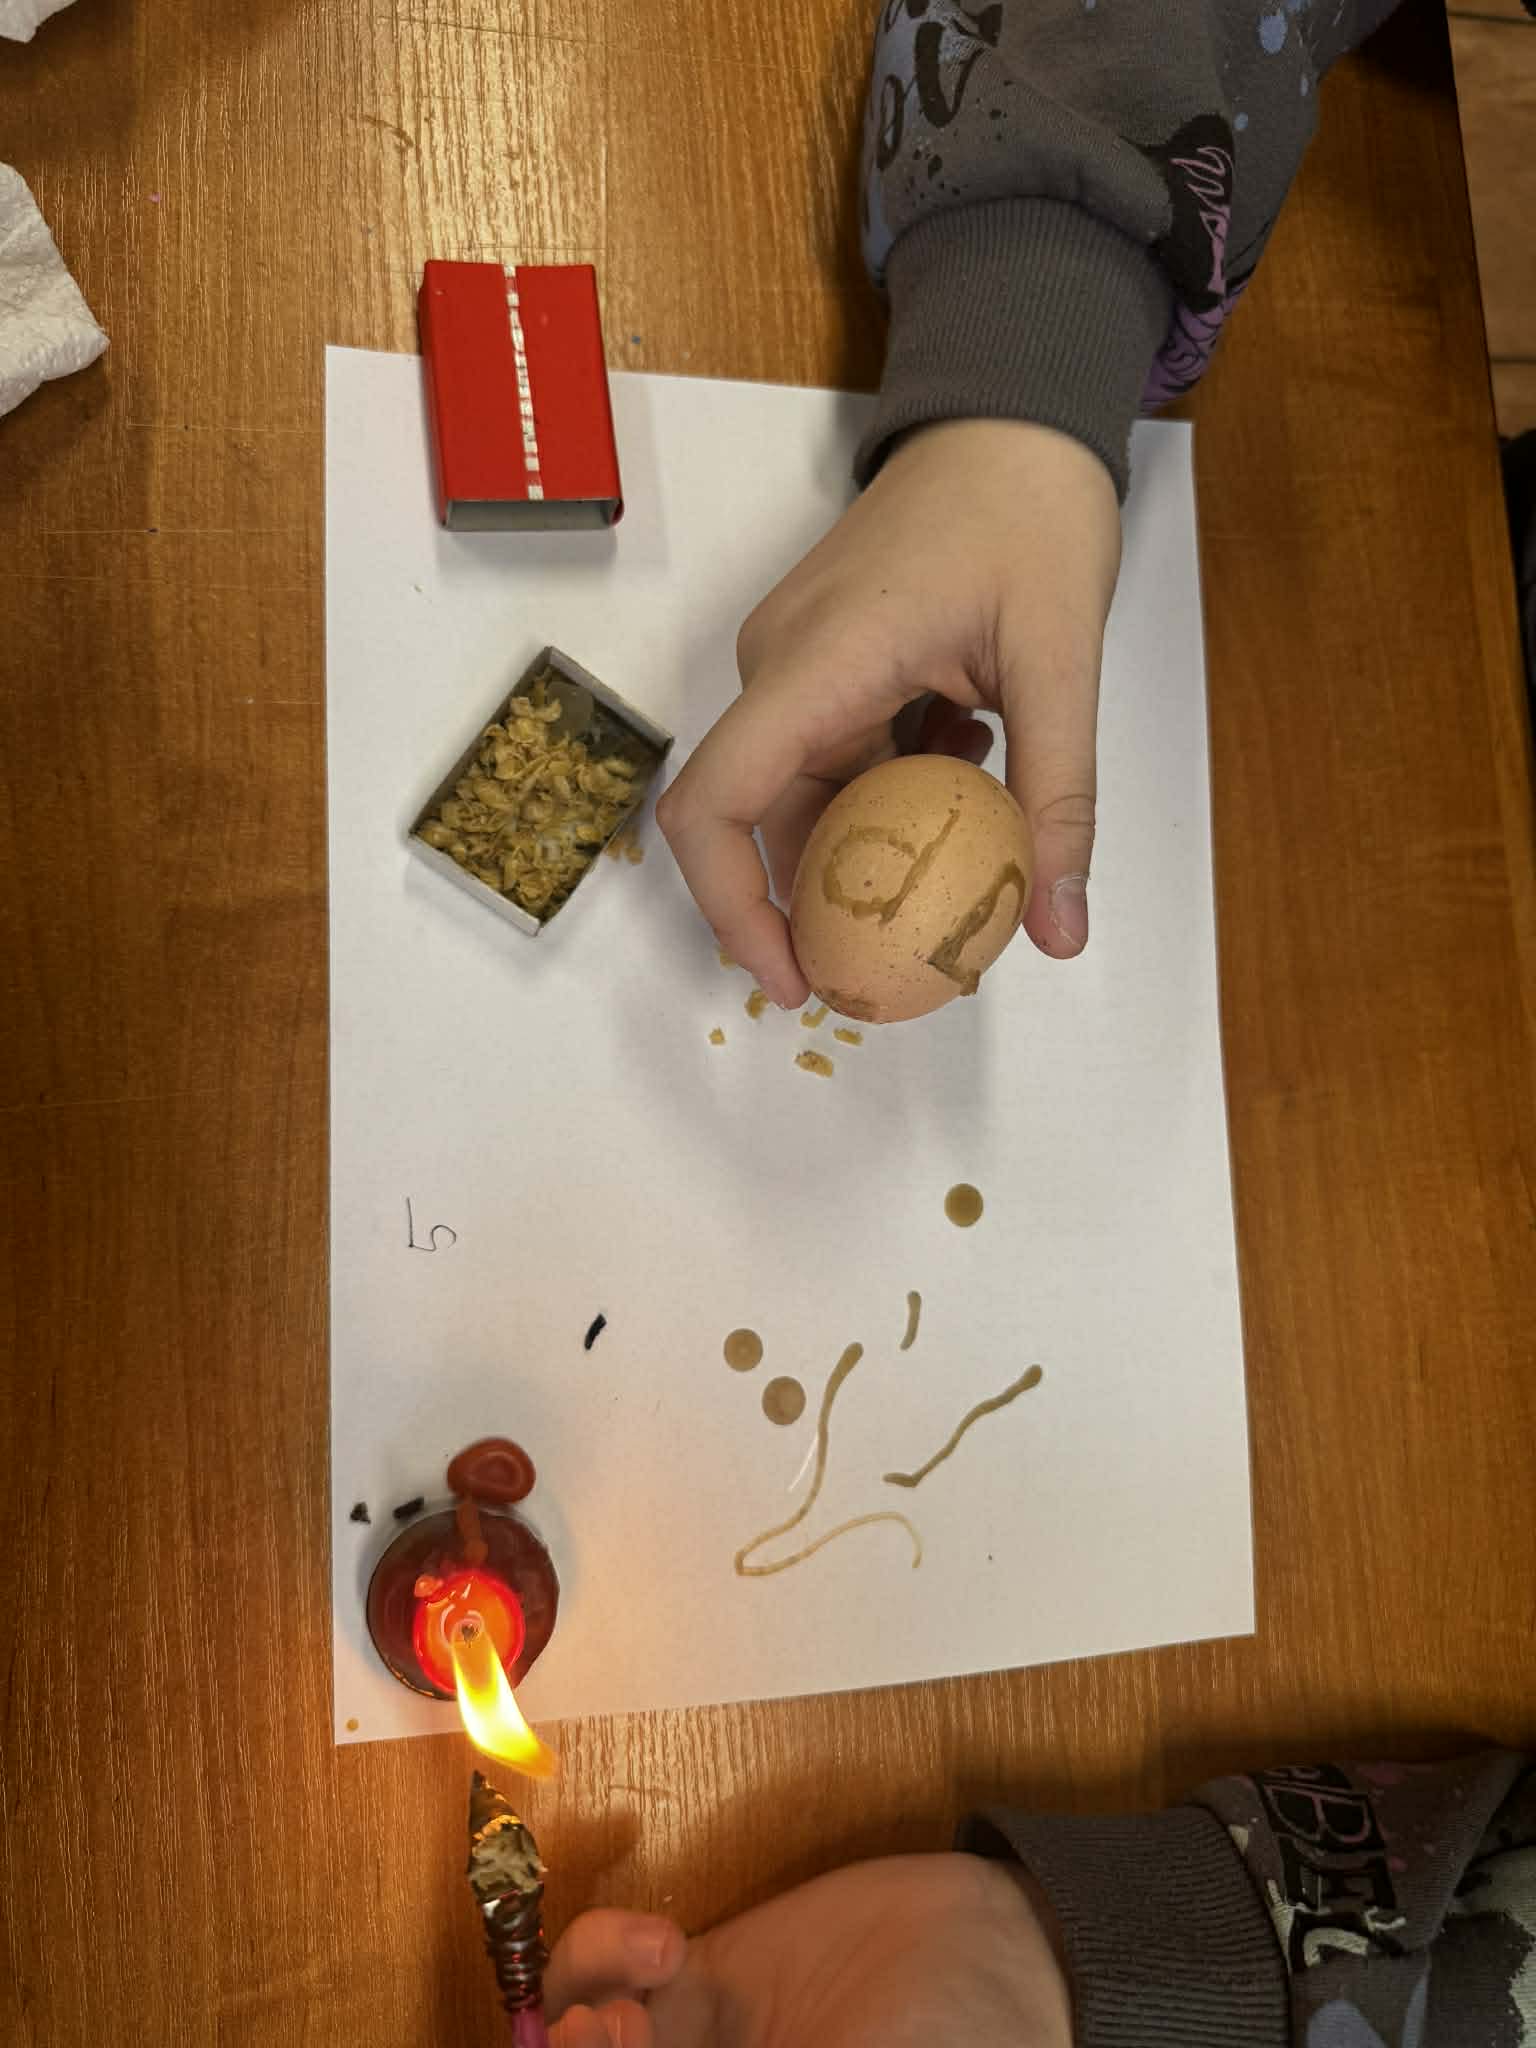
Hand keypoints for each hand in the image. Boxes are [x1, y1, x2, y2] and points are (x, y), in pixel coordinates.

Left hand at [544, 1852, 1072, 2047]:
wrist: (1005, 1953)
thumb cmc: (960, 2047)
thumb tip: (619, 2039)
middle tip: (608, 2034)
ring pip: (574, 2041)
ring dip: (578, 2020)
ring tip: (631, 2000)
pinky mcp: (696, 1981)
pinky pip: (606, 1974)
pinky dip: (607, 1955)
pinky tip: (663, 1943)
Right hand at [656, 419, 1120, 1006]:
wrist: (1013, 415)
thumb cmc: (1032, 511)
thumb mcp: (1064, 662)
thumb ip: (1058, 801)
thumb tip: (1061, 932)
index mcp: (818, 659)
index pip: (716, 803)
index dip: (734, 909)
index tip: (795, 978)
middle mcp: (781, 664)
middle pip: (762, 817)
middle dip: (824, 900)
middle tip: (905, 956)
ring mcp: (795, 661)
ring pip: (807, 792)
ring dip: (878, 838)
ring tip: (969, 837)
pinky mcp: (820, 660)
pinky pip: (834, 755)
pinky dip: (892, 786)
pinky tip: (967, 754)